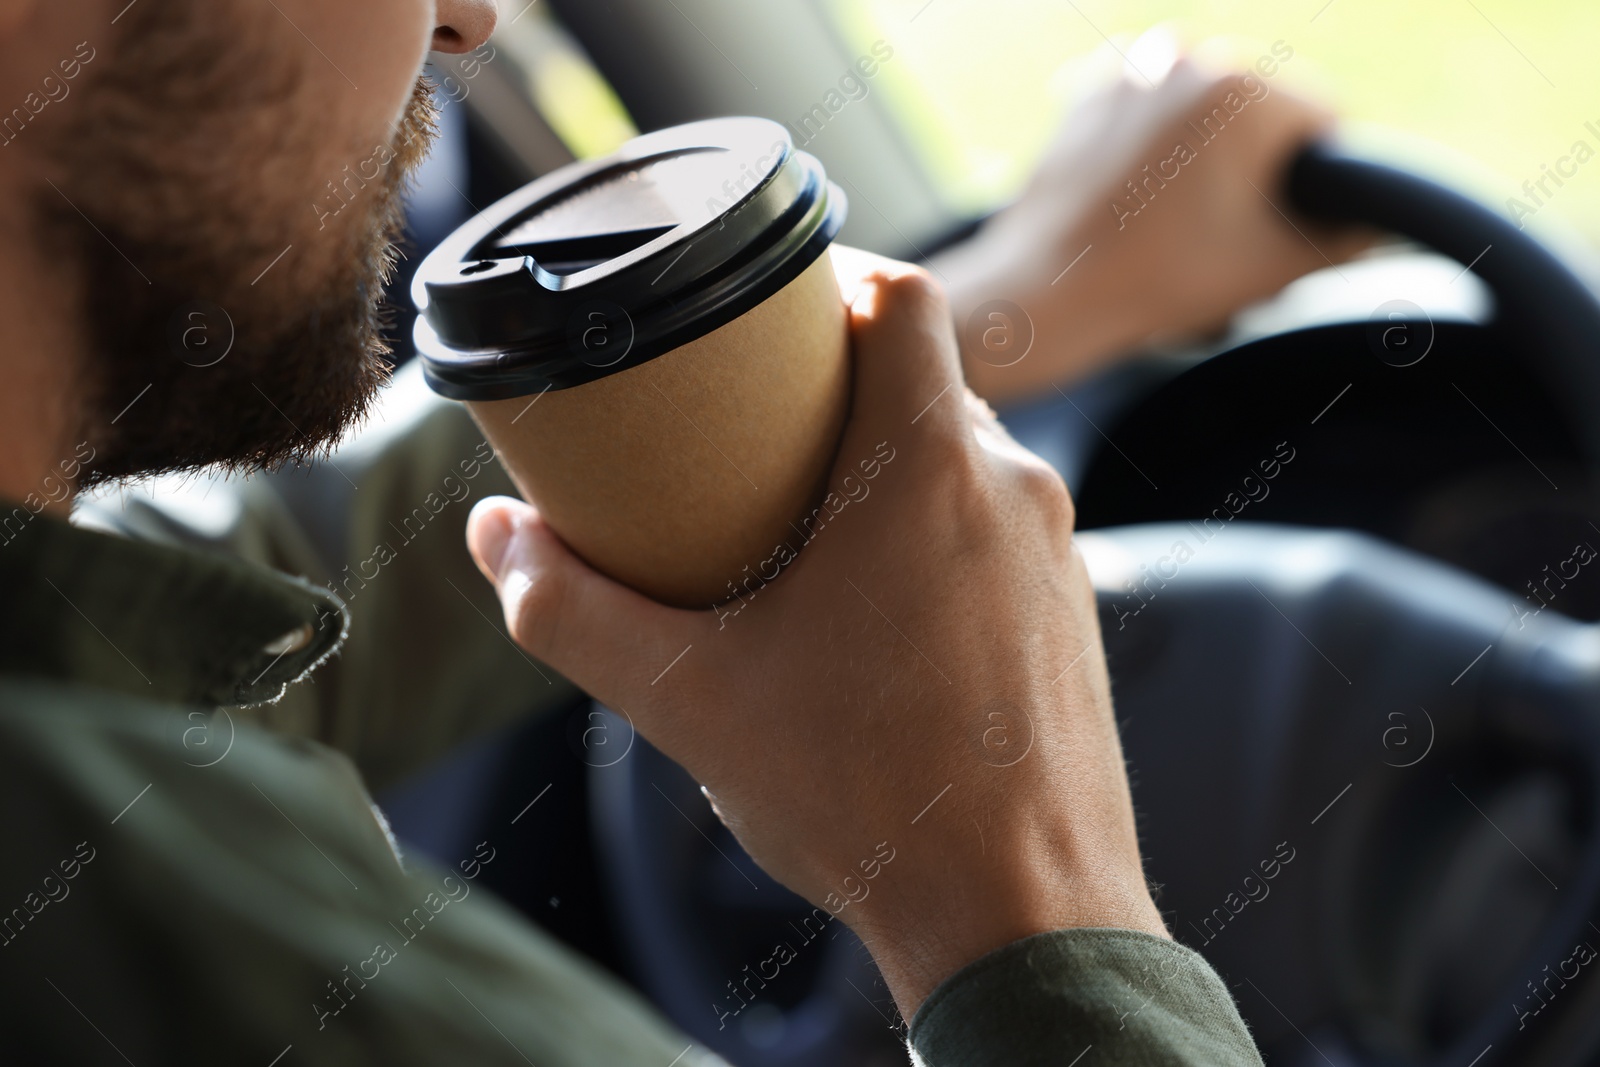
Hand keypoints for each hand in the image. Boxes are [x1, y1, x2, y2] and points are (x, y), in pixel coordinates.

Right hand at [465, 251, 1166, 1018]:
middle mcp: (1014, 491)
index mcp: (928, 471)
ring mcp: (1057, 557)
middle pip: (924, 381)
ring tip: (801, 527)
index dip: (837, 279)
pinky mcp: (1072, 619)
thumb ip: (574, 611)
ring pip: (963, 463)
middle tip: (752, 431)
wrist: (1019, 914)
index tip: (773, 308)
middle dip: (838, 387)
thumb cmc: (865, 798)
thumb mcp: (690, 699)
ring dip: (886, 470)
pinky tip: (876, 613)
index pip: (904, 298)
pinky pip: (998, 534)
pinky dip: (937, 537)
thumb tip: (495, 540)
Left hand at [935, 47, 1370, 402]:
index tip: (1284, 229)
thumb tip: (1375, 221)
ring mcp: (1129, 73)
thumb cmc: (1161, 280)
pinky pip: (1151, 121)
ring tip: (1180, 228)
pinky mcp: (1086, 97)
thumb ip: (1351, 236)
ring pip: (1205, 118)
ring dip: (1209, 164)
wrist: (1047, 295)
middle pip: (1261, 117)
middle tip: (1226, 237)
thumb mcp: (1278, 265)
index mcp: (1243, 84)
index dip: (1317, 185)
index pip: (1324, 122)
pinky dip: (1156, 156)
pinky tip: (1140, 208)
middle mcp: (1187, 57)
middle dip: (1258, 173)